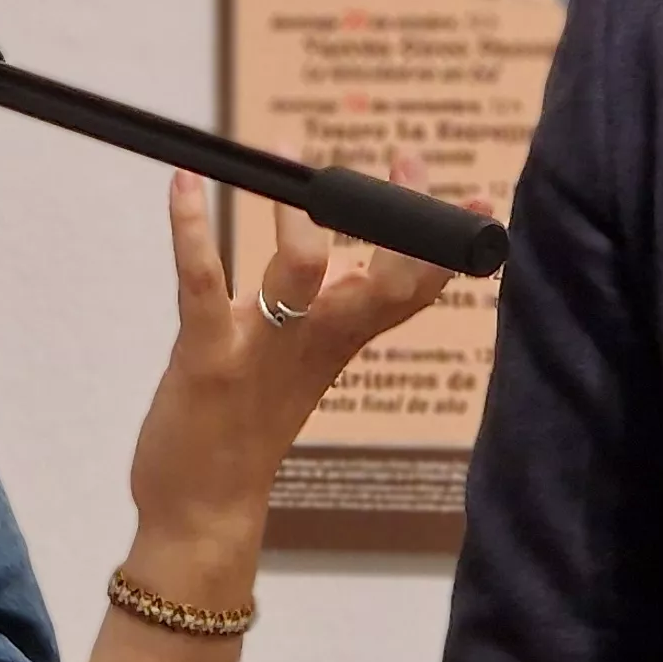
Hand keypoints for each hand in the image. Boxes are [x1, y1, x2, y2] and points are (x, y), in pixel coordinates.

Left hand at [123, 156, 463, 566]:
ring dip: (296, 213)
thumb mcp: (301, 364)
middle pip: (383, 281)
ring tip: (284, 149)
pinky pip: (202, 284)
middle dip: (401, 218)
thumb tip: (350, 265)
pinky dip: (191, 229)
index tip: (479, 199)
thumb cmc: (247, 430)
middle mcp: (313, 343)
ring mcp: (262, 350)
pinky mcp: (207, 358)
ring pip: (300, 272)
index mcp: (339, 341)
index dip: (447, 245)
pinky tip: (183, 182)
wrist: (202, 512)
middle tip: (408, 161)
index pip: (410, 288)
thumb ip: (328, 316)